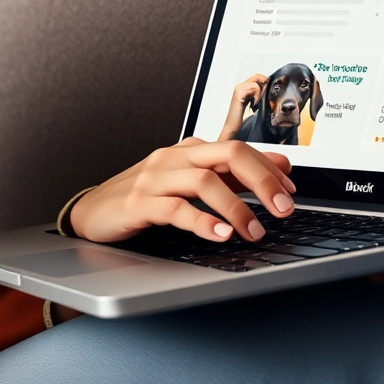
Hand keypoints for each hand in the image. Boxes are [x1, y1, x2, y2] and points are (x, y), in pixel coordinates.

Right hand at [69, 137, 294, 244]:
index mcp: (190, 150)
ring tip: (254, 231)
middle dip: (263, 181)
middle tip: (284, 209)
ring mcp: (155, 178)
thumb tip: (279, 168)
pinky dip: (201, 222)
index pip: (240, 148)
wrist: (92, 211)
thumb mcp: (190, 183)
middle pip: (229, 154)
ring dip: (237, 208)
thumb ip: (231, 175)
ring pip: (205, 181)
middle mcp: (175, 158)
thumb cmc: (144, 197)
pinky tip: (219, 234)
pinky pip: (175, 209)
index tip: (292, 191)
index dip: (270, 168)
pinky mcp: (138, 203)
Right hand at [216, 75, 267, 141]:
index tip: (269, 90)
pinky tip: (254, 105)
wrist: (231, 125)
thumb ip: (256, 96)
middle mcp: (239, 86)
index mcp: (242, 88)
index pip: (256, 77)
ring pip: (256, 82)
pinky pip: (253, 88)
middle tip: (266, 95)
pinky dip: (257, 95)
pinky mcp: (239, 93)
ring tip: (258, 103)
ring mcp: (238, 89)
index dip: (264, 81)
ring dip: (261, 92)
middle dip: (265, 84)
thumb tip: (267, 90)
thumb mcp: (251, 104)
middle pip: (257, 76)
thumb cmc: (240, 117)